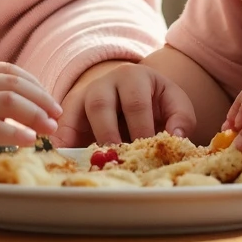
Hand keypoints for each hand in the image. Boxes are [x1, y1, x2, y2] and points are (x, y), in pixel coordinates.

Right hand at [0, 62, 60, 179]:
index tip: (48, 100)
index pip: (9, 70)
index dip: (35, 85)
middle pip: (15, 83)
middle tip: (58, 115)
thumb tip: (7, 109)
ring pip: (10, 102)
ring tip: (51, 129)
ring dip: (37, 115)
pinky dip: (17, 133)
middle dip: (42, 99)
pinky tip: (30, 141)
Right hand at [57, 63, 197, 146]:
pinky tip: (62, 158)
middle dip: (108, 134)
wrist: (132, 92)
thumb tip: (176, 137)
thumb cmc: (155, 102)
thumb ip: (181, 118)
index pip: (136, 103)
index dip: (141, 129)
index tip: (146, 153)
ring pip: (76, 110)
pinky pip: (61, 124)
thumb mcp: (173, 103)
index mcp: (134, 77)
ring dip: (81, 139)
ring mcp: (84, 95)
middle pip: (101, 104)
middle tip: (116, 159)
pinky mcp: (70, 112)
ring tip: (88, 164)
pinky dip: (60, 141)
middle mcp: (105, 82)